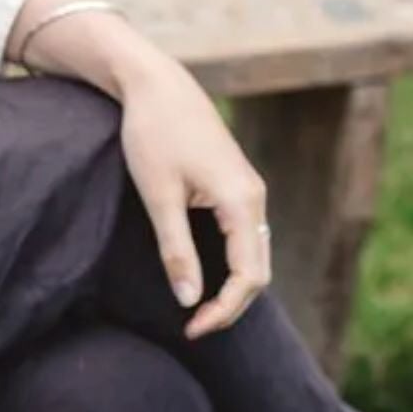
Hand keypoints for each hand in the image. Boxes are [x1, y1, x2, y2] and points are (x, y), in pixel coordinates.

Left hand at [115, 48, 270, 336]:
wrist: (156, 83)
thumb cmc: (153, 134)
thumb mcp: (158, 198)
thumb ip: (176, 251)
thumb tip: (189, 300)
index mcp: (241, 201)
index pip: (248, 276)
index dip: (223, 310)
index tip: (192, 328)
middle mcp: (255, 197)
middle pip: (259, 272)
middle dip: (231, 306)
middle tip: (194, 327)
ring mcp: (249, 191)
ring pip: (255, 256)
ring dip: (233, 288)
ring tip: (198, 309)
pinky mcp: (237, 186)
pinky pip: (246, 238)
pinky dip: (232, 266)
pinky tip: (206, 277)